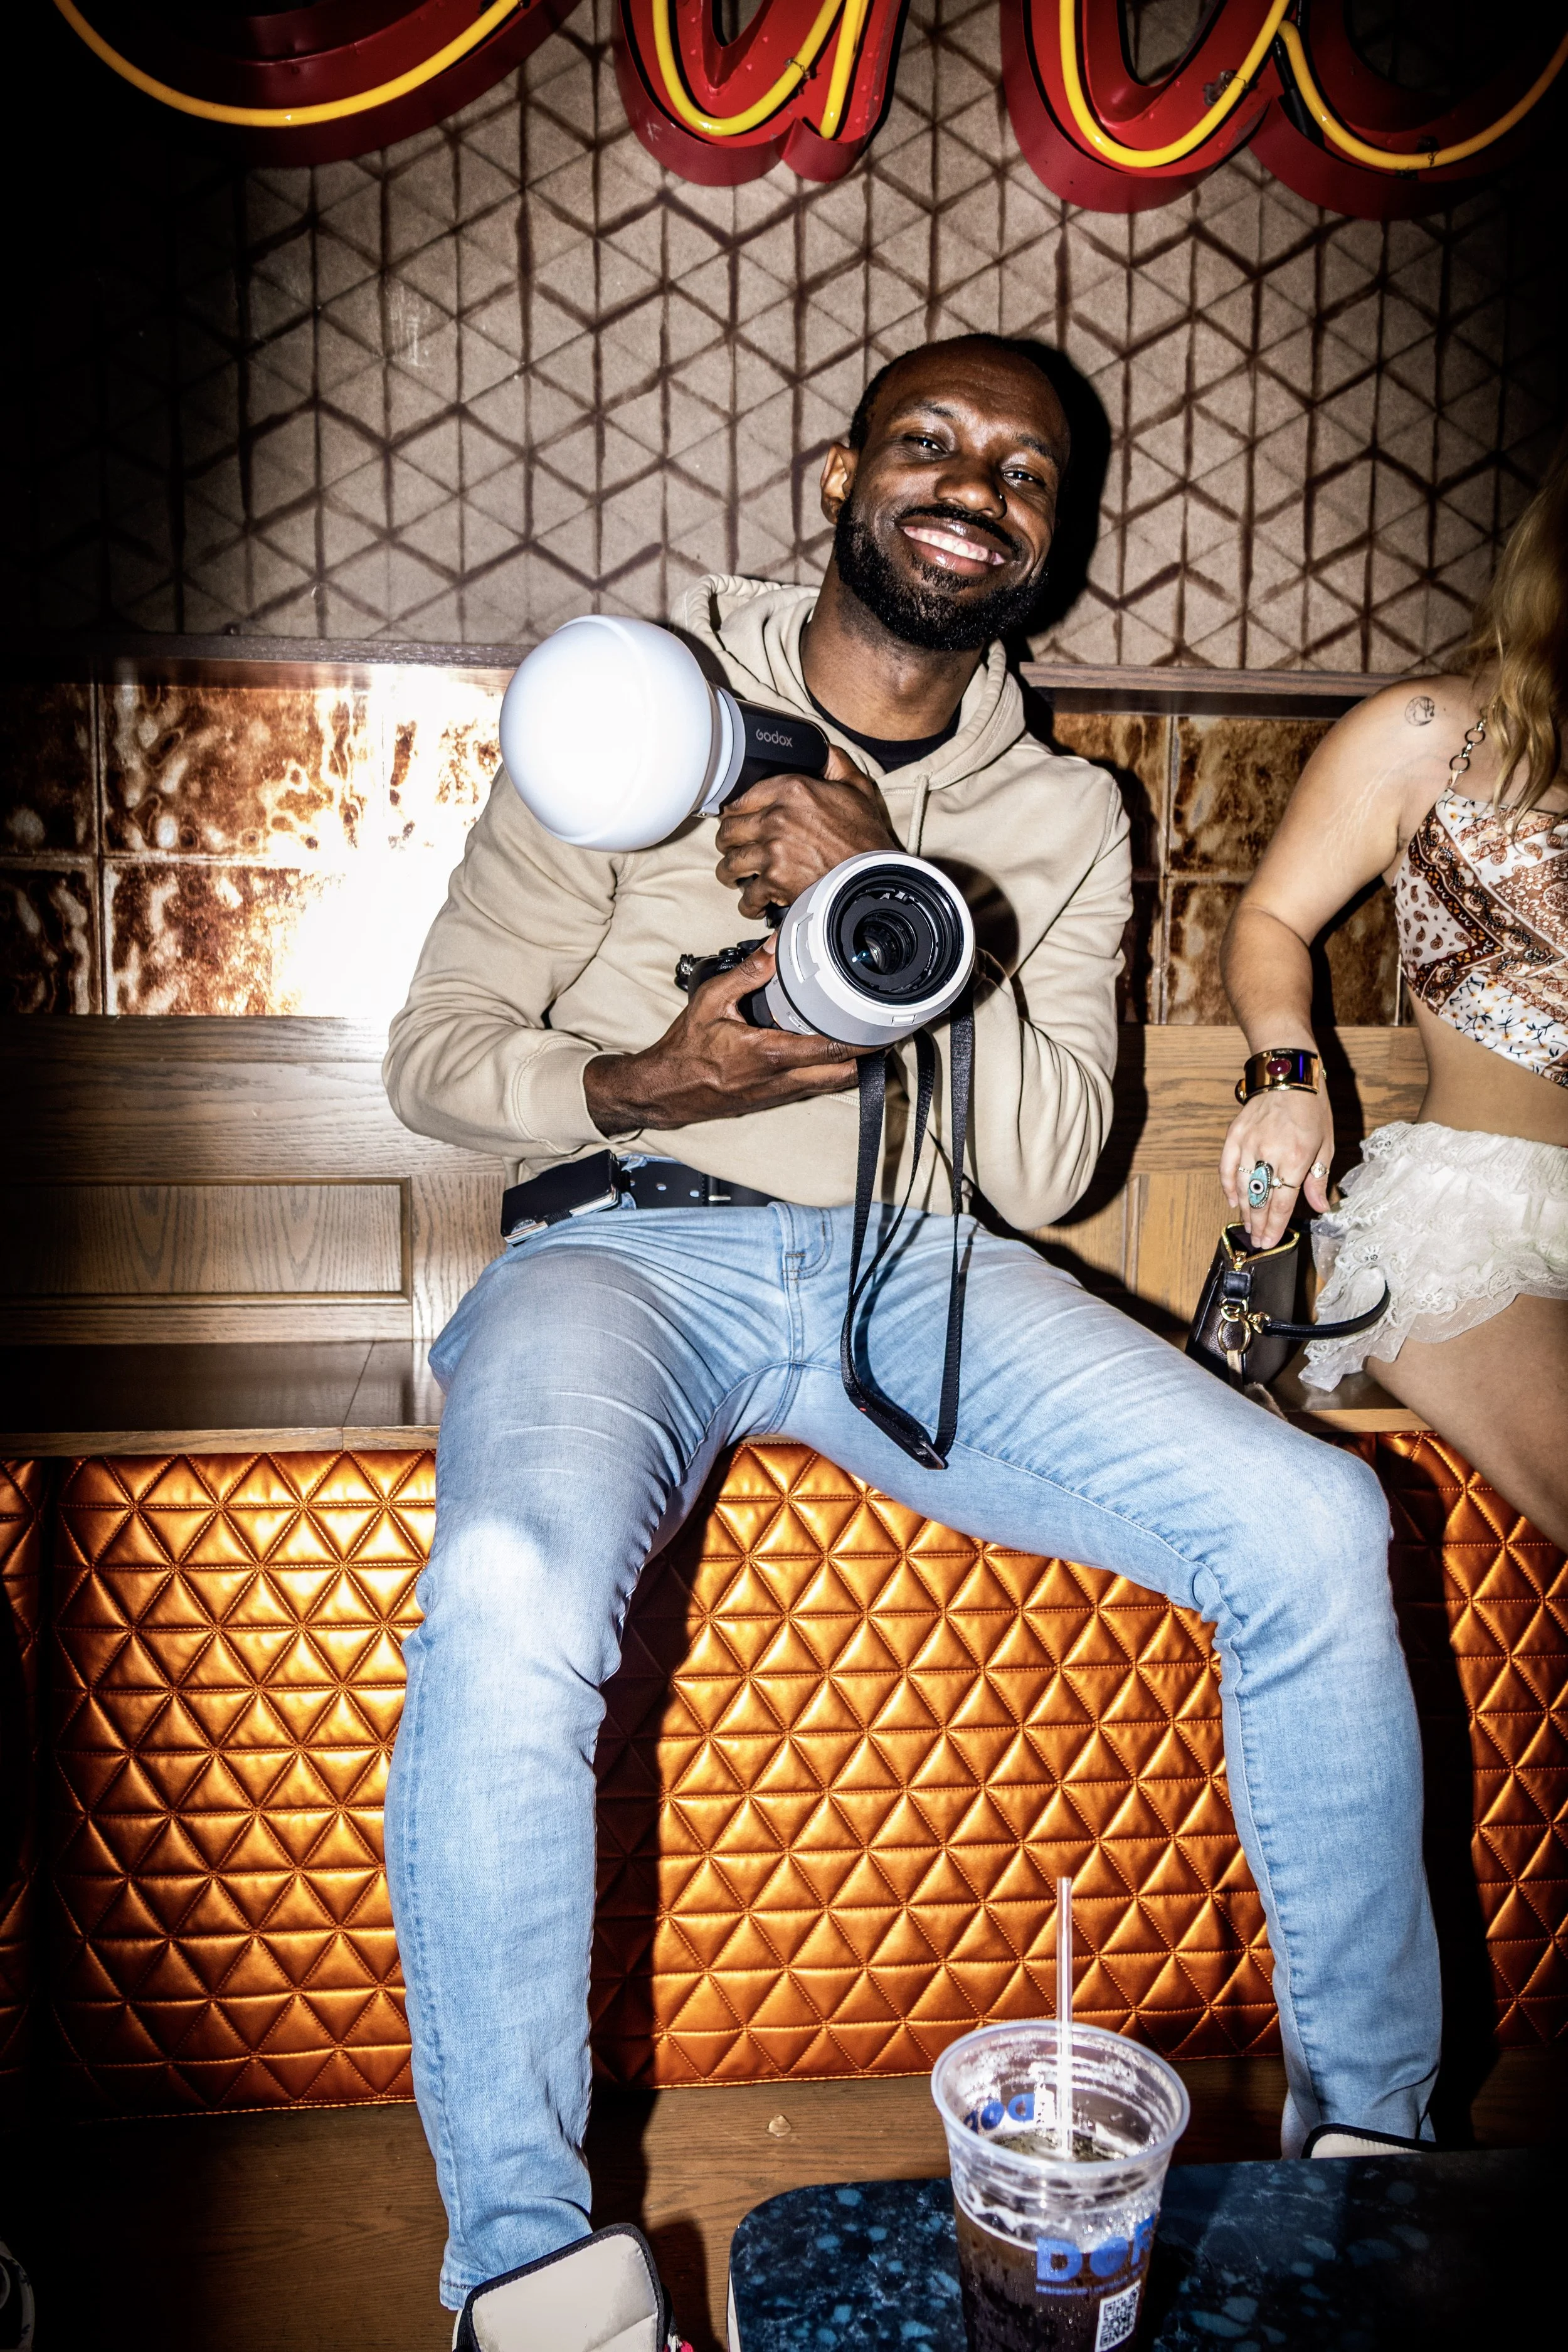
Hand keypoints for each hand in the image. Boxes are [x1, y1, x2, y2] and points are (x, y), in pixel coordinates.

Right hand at [583, 937, 872, 1134]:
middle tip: (881, 1032)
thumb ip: (747, 973)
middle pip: (841, 1075)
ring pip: (830, 1085)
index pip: (829, 1051)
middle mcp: (779, 1079)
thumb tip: (775, 947)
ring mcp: (778, 1094)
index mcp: (768, 1054)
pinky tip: (829, 1055)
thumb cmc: (685, 1049)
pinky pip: (812, 1087)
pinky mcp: (772, 1100)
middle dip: (867, 1057)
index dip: (862, 1041)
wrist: (665, 1090)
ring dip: (850, 1066)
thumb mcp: (711, 1001)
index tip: (882, 1028)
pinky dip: (828, 1073)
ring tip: (864, 1040)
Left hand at [715, 745, 898, 918]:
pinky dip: (748, 904)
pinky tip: (754, 904)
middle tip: (733, 848)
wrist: (873, 876)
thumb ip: (835, 764)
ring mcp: (773, 851)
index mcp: (791, 789)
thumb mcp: (856, 788)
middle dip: (727, 843)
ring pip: (730, 864)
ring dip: (730, 873)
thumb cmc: (866, 836)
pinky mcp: (775, 881)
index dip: (733, 813)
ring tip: (735, 878)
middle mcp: (776, 818)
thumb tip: (820, 751)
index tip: (734, 820)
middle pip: (728, 831)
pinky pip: (748, 896)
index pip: (740, 798)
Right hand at [1220, 1088, 1334, 1247]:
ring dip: (1245, 1210)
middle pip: (1261, 1199)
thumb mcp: (1325, 1144)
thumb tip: (1321, 1208)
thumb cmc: (1313, 1109)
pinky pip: (1226, 1167)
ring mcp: (1249, 1143)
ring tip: (1249, 1226)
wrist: (1288, 1075)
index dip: (1275, 1225)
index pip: (1282, 1201)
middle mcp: (1270, 1152)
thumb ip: (1319, 1178)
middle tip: (1259, 1241)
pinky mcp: (1235, 1134)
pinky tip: (1232, 1201)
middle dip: (1260, 1224)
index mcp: (1297, 1156)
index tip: (1270, 1241)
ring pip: (1242, 1186)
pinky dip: (1227, 1186)